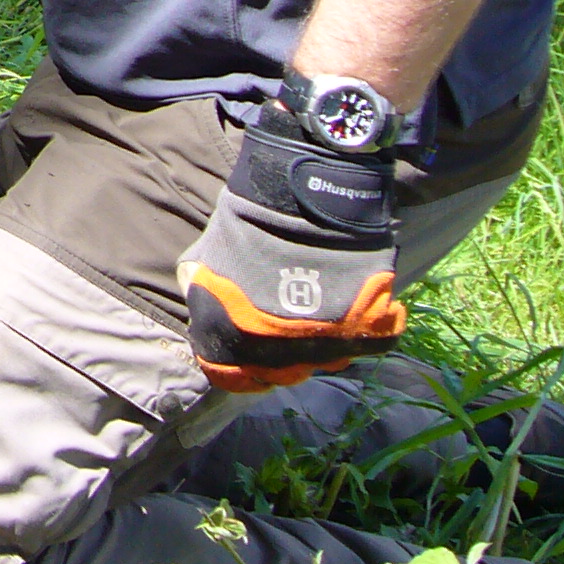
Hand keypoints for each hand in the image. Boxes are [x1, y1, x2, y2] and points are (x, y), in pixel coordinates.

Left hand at [177, 105, 405, 392]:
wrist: (308, 189)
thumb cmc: (253, 216)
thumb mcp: (212, 250)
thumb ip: (204, 284)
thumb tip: (198, 299)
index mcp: (232, 333)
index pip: (229, 374)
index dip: (232, 365)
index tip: (240, 352)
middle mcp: (277, 349)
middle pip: (278, 373)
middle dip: (275, 357)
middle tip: (280, 332)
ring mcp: (324, 342)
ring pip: (321, 362)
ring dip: (317, 346)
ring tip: (315, 318)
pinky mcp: (365, 326)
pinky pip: (365, 346)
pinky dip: (360, 332)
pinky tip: (349, 312)